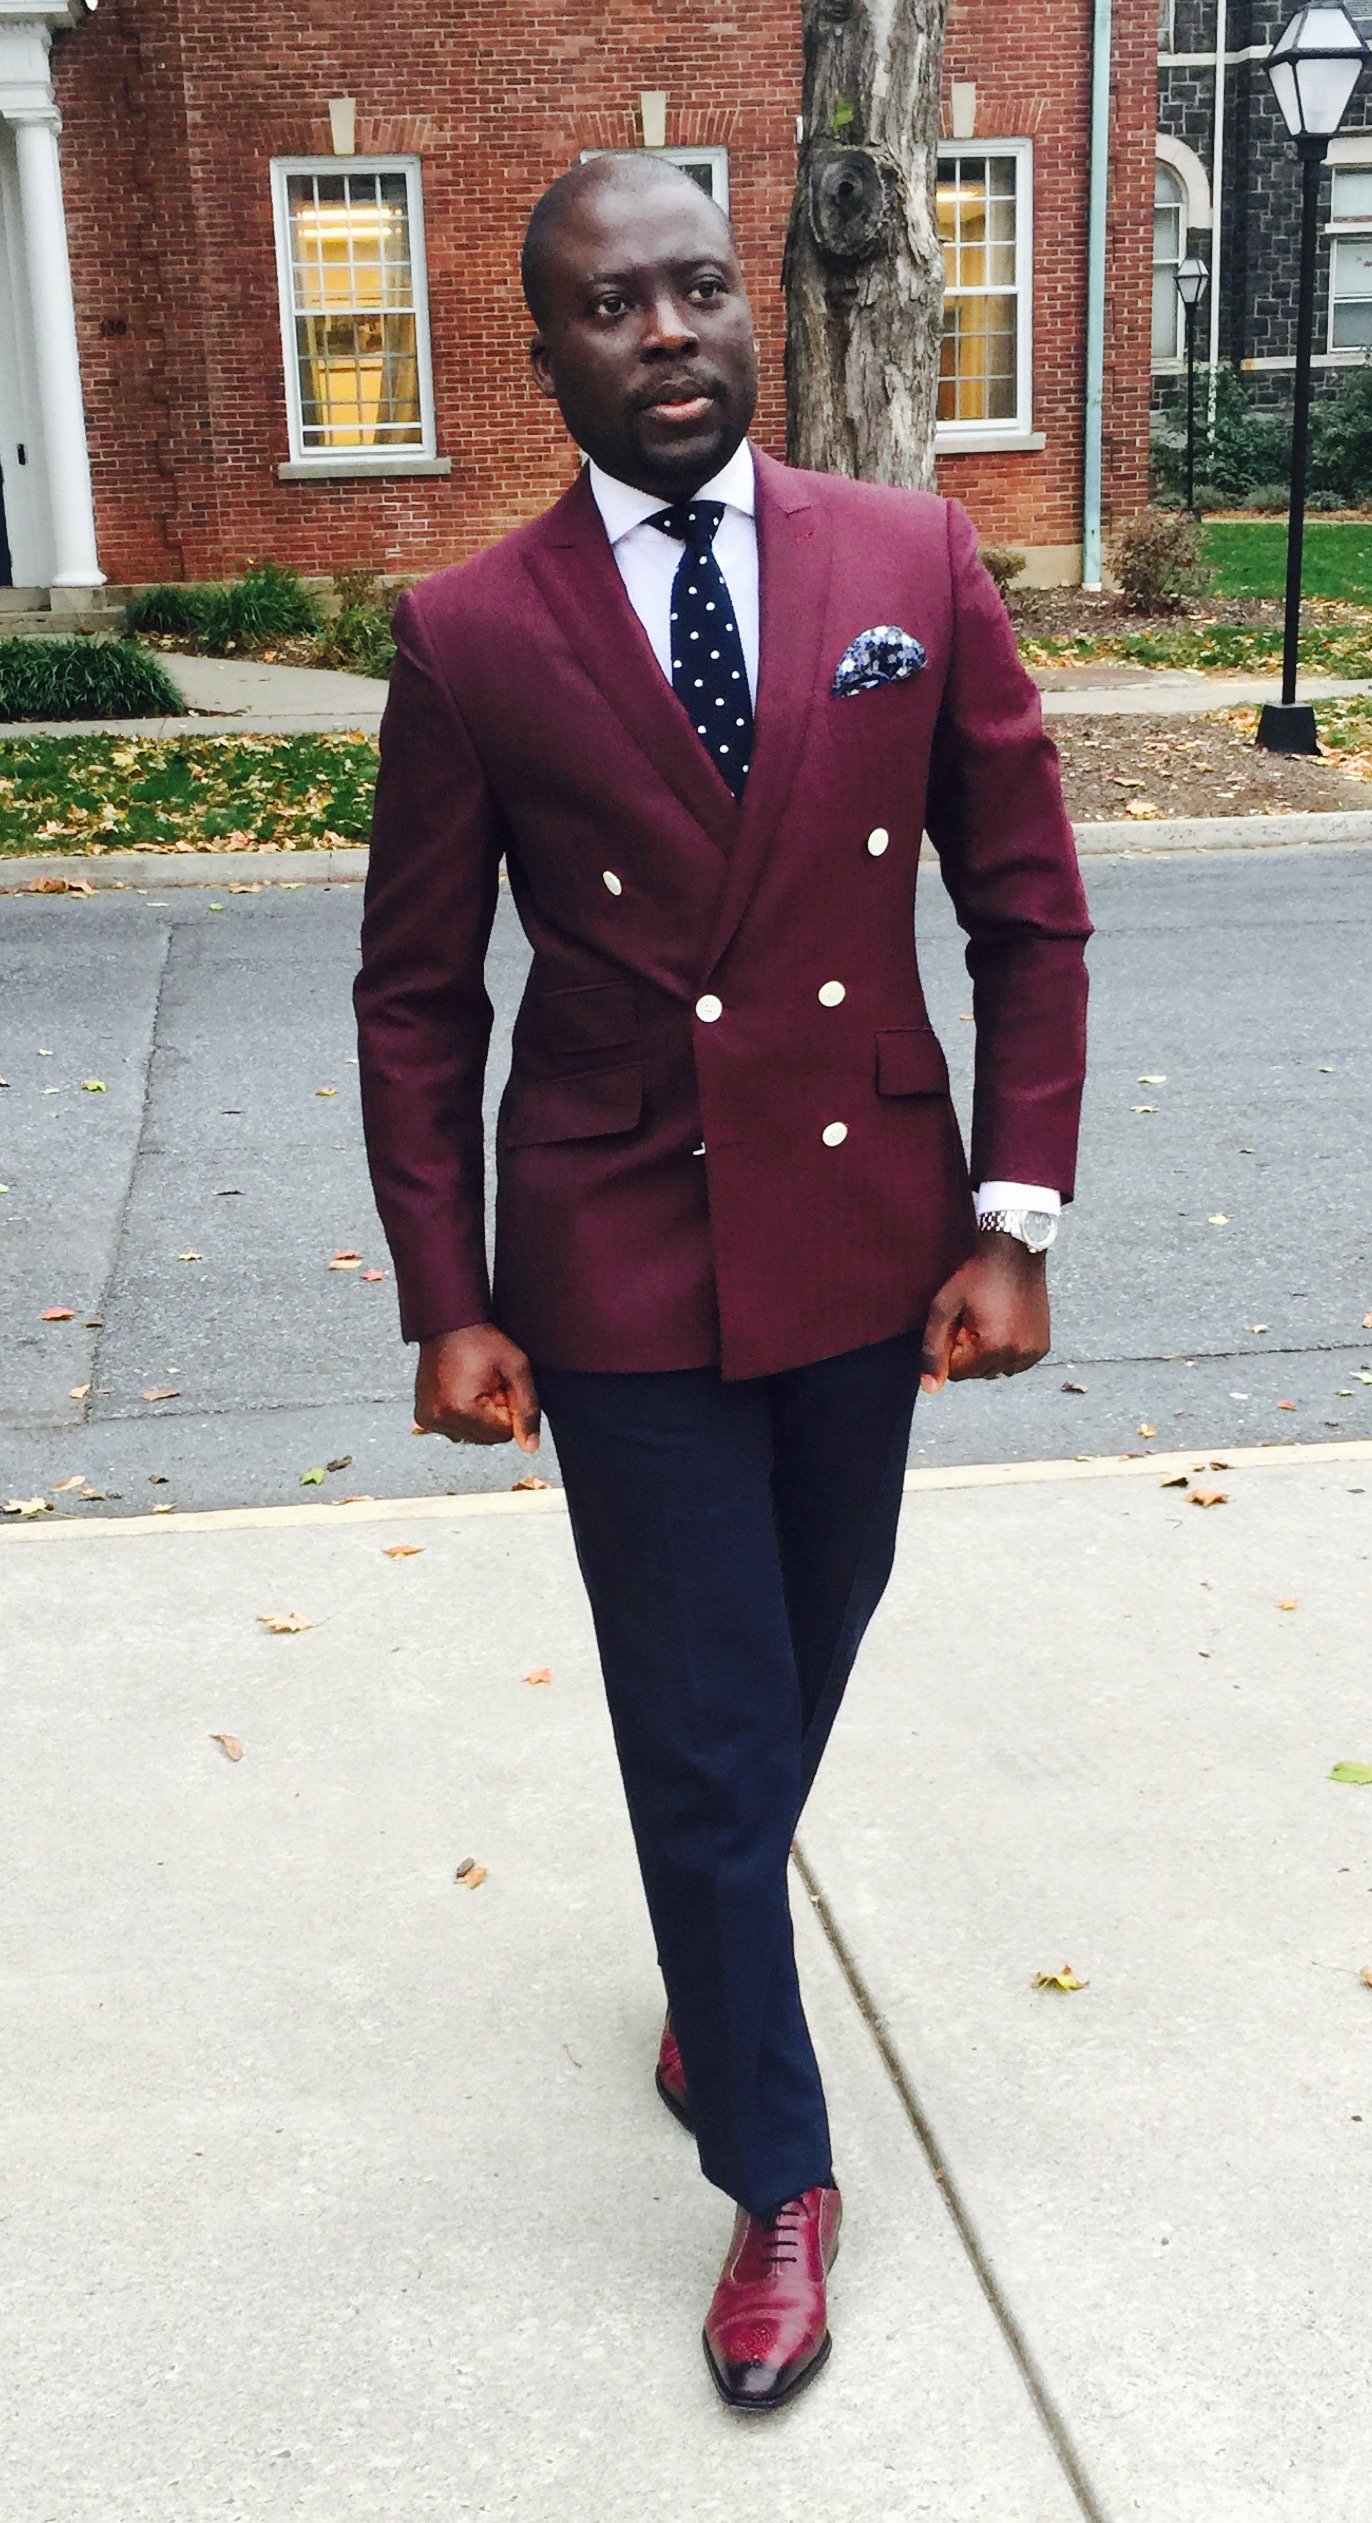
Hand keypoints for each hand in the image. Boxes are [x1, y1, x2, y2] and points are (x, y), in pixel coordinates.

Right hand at [414, 1325, 540, 1452]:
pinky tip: (461, 1391)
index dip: (509, 1410)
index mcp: (462, 1410)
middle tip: (488, 1383)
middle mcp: (440, 1419)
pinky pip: (454, 1429)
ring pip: (470, 1436)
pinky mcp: (423, 1417)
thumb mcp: (517, 1369)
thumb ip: (527, 1409)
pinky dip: (462, 1416)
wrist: (448, 1323)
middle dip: (493, 1416)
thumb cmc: (482, 1341)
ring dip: (478, 1417)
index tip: (501, 1386)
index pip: (503, 1435)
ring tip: (474, 1385)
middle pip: (485, 1439)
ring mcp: (428, 1419)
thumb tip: (530, 1448)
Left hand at [919, 1234, 1050, 1395]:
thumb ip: (933, 1349)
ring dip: (988, 1355)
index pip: (957, 1373)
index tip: (959, 1323)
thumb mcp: (944, 1308)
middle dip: (970, 1353)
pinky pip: (1016, 1364)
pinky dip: (1007, 1352)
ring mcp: (1033, 1351)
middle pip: (978, 1374)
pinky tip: (1005, 1326)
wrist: (1015, 1253)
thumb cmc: (976, 1276)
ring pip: (997, 1371)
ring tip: (990, 1322)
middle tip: (974, 1320)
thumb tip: (930, 1389)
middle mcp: (1017, 1354)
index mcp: (992, 1347)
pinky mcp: (1042, 1346)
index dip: (952, 1349)